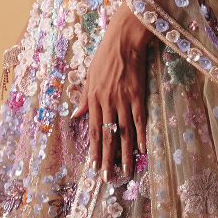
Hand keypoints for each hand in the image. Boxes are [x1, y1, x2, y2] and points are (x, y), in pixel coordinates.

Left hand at [72, 4, 152, 176]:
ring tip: (125, 171)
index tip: (94, 166)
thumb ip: (83, 98)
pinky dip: (140, 136)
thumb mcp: (88, 77)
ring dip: (124, 153)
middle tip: (107, 177)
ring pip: (123, 132)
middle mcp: (107, 102)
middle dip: (106, 159)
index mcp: (93, 99)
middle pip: (107, 136)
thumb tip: (75, 116)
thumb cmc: (104, 56)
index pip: (92, 130)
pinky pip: (139, 120)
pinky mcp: (138, 95)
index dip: (94, 150)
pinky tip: (142, 150)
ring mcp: (123, 100)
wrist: (123, 40)